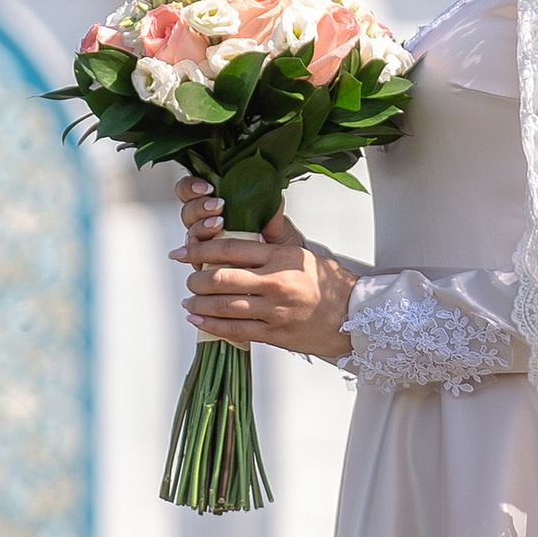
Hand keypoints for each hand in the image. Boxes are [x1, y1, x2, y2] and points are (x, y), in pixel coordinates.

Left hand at [174, 178, 354, 361]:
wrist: (354, 317)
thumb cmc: (328, 283)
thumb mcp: (302, 250)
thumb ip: (275, 231)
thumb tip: (262, 203)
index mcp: (281, 257)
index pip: (231, 248)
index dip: (201, 249)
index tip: (183, 251)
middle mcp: (275, 283)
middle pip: (221, 279)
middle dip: (196, 279)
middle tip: (187, 278)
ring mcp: (274, 310)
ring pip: (224, 306)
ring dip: (199, 304)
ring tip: (189, 301)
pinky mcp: (275, 334)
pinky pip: (235, 330)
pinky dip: (211, 325)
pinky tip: (198, 321)